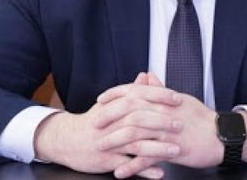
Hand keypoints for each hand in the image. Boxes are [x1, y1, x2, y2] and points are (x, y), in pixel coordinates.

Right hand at [33, 73, 182, 178]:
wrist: (66, 140)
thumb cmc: (92, 122)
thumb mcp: (109, 104)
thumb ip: (130, 91)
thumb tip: (145, 76)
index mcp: (115, 106)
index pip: (139, 96)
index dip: (159, 96)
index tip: (178, 99)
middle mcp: (112, 122)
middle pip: (139, 118)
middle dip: (162, 121)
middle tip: (181, 124)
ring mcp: (109, 142)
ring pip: (136, 143)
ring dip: (158, 148)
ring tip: (176, 150)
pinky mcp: (107, 160)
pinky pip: (128, 165)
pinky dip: (144, 169)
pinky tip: (160, 172)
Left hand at [96, 73, 224, 176]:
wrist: (221, 136)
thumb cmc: (201, 118)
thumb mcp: (180, 99)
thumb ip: (160, 90)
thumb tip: (148, 77)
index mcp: (164, 99)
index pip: (134, 91)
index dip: (115, 94)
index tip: (101, 99)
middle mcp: (163, 112)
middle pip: (129, 109)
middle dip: (108, 116)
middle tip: (94, 123)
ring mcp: (167, 131)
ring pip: (135, 133)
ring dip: (114, 141)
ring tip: (100, 147)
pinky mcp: (172, 149)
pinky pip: (148, 158)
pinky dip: (131, 165)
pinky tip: (120, 170)